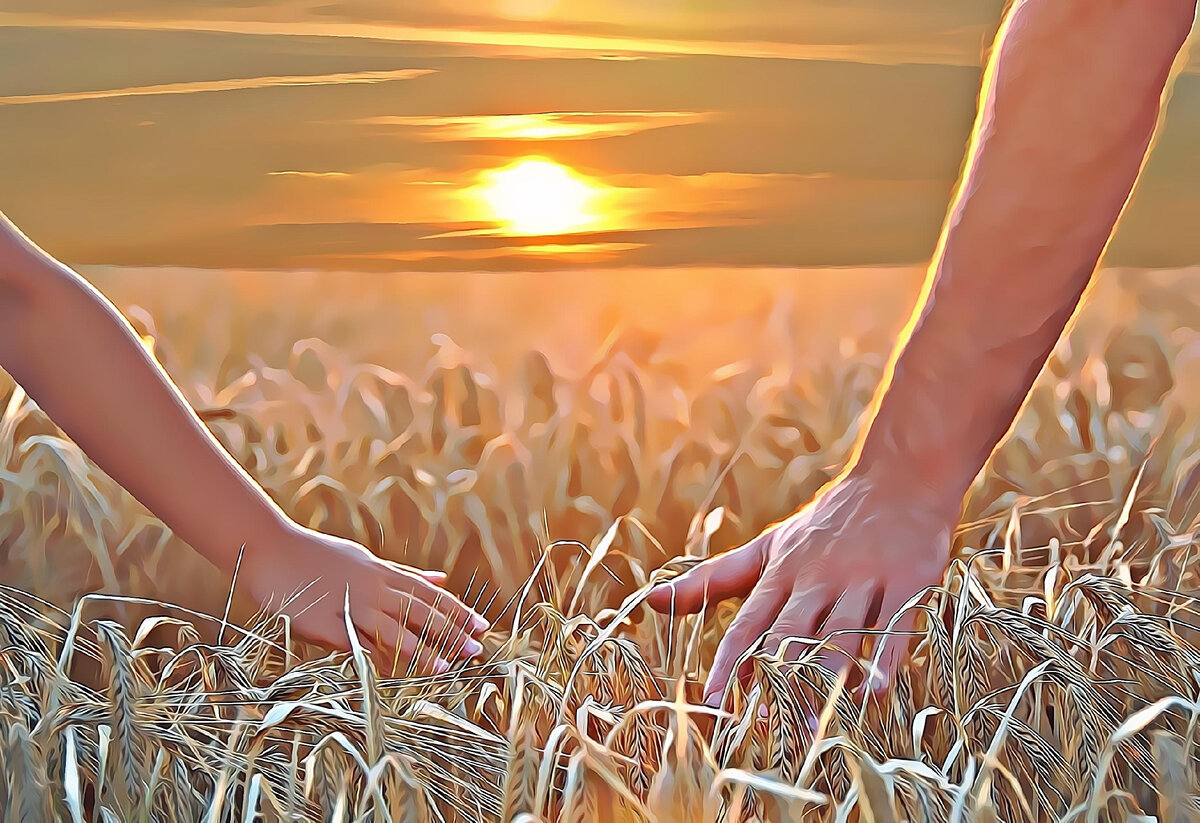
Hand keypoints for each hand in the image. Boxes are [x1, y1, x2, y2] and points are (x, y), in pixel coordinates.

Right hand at [239, 522, 488, 674]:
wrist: (270, 548)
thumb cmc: (319, 555)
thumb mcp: (367, 559)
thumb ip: (404, 574)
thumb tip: (441, 579)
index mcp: (382, 573)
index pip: (428, 593)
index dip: (456, 610)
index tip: (481, 625)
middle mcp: (371, 588)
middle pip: (418, 611)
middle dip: (449, 631)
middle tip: (476, 649)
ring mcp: (347, 605)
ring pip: (391, 629)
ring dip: (420, 650)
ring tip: (445, 667)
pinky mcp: (322, 623)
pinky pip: (352, 644)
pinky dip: (374, 657)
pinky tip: (393, 672)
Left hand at [646, 469, 956, 703]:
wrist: (897, 478)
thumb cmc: (827, 523)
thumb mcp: (768, 546)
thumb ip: (714, 579)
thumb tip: (648, 600)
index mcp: (782, 572)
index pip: (749, 623)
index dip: (730, 662)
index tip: (713, 701)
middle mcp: (817, 577)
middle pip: (790, 634)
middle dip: (773, 679)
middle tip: (760, 725)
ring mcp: (862, 579)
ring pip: (839, 633)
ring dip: (825, 680)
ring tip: (812, 725)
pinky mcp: (906, 580)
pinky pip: (894, 623)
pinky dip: (884, 657)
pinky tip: (873, 690)